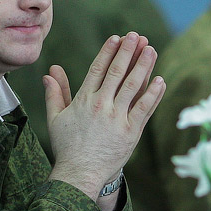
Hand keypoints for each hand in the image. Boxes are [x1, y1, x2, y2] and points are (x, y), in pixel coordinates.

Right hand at [44, 32, 164, 203]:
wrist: (79, 174)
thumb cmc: (67, 147)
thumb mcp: (55, 118)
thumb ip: (55, 93)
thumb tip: (50, 72)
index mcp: (83, 100)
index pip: (97, 69)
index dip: (108, 52)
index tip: (117, 38)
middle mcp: (101, 106)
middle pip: (117, 73)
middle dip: (128, 52)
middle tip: (137, 36)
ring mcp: (117, 119)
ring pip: (132, 87)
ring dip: (143, 66)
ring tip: (150, 50)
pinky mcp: (130, 132)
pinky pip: (144, 109)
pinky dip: (153, 94)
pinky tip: (160, 80)